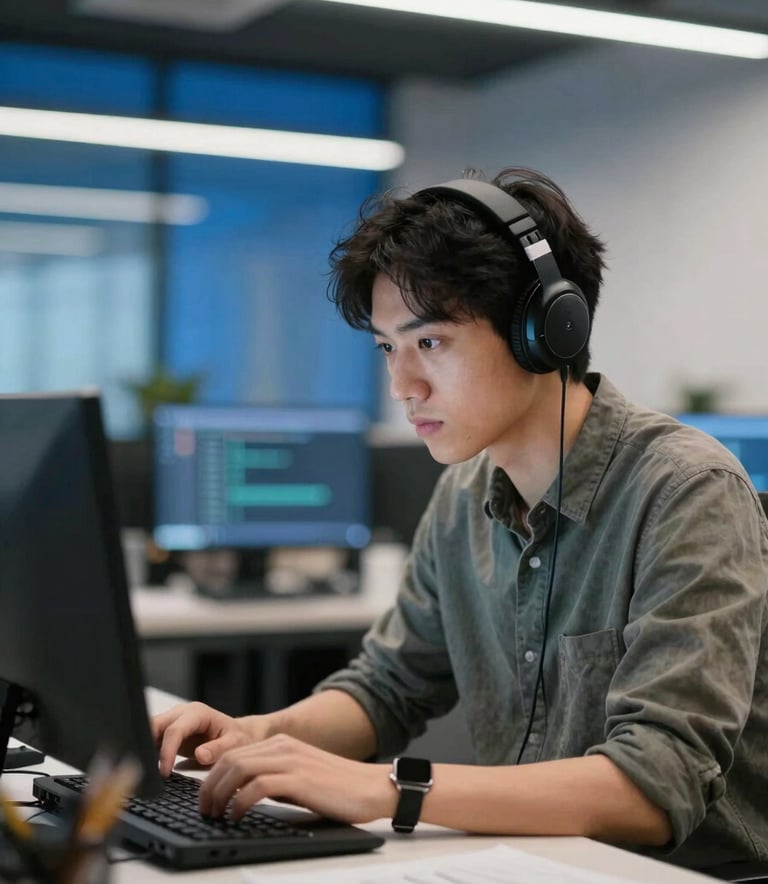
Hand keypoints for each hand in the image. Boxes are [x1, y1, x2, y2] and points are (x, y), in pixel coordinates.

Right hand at [152, 702, 266, 776]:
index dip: (166, 751)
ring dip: (145, 749)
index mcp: (197, 713)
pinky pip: (151, 739)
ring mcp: (173, 720)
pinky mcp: (168, 731)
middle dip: (148, 746)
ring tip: (146, 771)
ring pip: (149, 730)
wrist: (237, 735)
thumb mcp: (234, 744)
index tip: (164, 772)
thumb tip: (200, 755)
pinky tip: (149, 768)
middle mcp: (181, 713)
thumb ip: (218, 749)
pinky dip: (147, 751)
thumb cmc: (237, 738)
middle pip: (155, 725)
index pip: (174, 730)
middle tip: (148, 772)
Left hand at [198, 734, 395, 823]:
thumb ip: (274, 779)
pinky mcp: (299, 779)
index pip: (233, 753)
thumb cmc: (338, 789)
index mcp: (282, 744)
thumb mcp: (299, 778)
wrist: (372, 788)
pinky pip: (257, 786)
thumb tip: (243, 796)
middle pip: (229, 759)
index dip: (211, 776)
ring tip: (215, 814)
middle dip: (209, 786)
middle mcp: (283, 747)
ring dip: (219, 794)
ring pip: (238, 769)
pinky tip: (237, 816)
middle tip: (204, 810)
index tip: (204, 798)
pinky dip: (240, 802)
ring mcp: (291, 761)